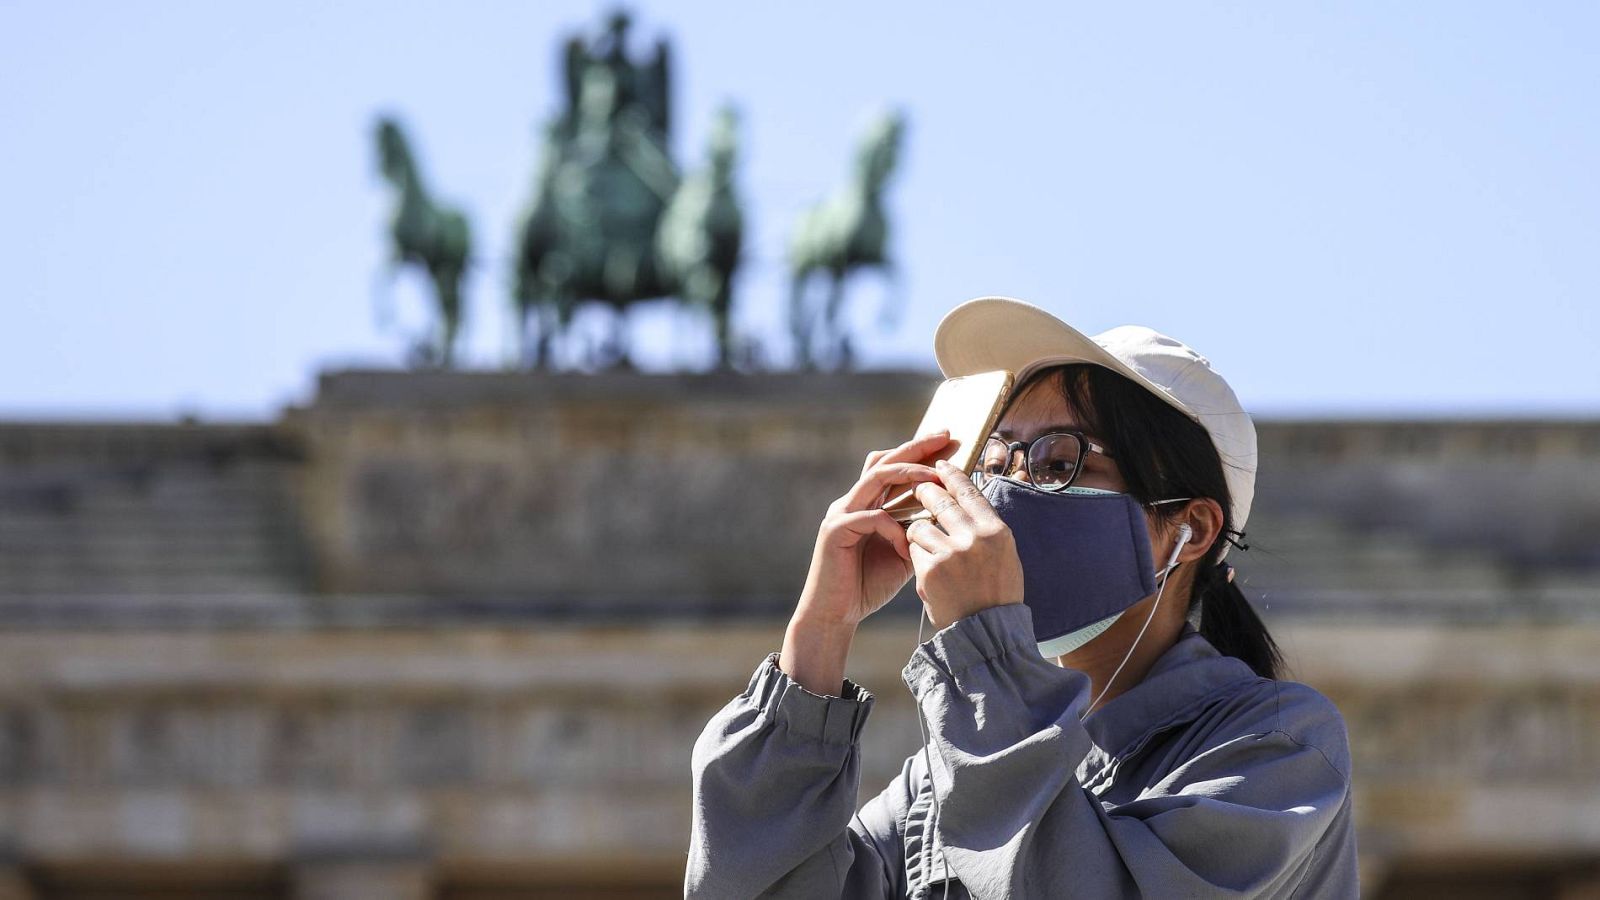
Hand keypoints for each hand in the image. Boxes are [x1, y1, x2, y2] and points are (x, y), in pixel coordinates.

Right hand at [793, 431, 949, 628]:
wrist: (835, 614)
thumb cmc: (866, 585)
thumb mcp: (901, 554)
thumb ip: (916, 532)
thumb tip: (944, 516)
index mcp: (865, 504)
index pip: (890, 467)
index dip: (916, 452)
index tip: (946, 441)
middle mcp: (851, 502)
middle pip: (883, 461)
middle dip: (915, 447)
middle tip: (944, 436)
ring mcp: (840, 513)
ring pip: (875, 478)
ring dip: (908, 474)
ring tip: (935, 478)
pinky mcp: (835, 531)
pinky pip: (872, 518)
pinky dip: (894, 528)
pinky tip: (906, 545)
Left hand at [905, 459, 1024, 628]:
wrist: (987, 634)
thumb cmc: (997, 595)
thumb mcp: (1004, 556)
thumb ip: (985, 527)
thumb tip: (967, 497)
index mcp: (997, 531)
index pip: (969, 491)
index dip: (952, 474)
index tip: (940, 464)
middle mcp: (975, 538)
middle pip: (940, 500)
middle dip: (925, 491)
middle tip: (918, 488)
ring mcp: (950, 554)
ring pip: (920, 526)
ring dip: (918, 532)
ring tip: (926, 545)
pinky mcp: (929, 571)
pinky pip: (912, 550)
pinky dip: (914, 555)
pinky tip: (925, 569)